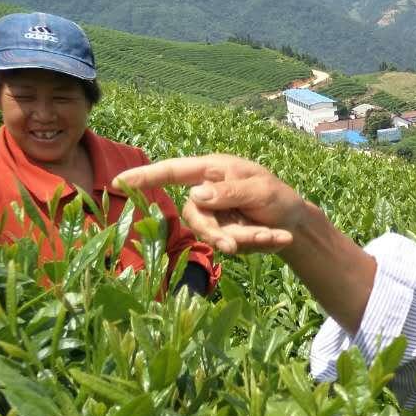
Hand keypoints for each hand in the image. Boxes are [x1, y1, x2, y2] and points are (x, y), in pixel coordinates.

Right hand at [113, 154, 305, 254]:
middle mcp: (207, 193)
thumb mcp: (259, 190)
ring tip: (274, 234)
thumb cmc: (278, 197)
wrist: (296, 223)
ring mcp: (214, 216)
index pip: (172, 171)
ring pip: (213, 235)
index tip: (118, 182)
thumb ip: (228, 192)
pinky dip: (256, 244)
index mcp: (212, 171)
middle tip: (236, 245)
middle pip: (193, 215)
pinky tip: (279, 237)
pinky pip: (230, 244)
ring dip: (245, 238)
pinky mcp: (223, 235)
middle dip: (216, 232)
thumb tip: (195, 195)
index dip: (145, 177)